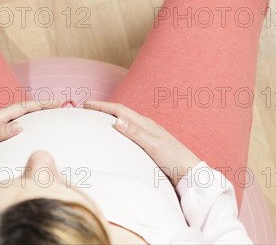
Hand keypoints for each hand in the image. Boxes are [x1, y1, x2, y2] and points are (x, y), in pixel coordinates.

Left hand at [0, 100, 60, 171]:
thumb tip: (20, 126)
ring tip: (49, 118)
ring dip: (34, 116)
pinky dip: (25, 127)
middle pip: (23, 110)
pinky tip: (28, 133)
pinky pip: (13, 129)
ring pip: (19, 119)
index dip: (41, 104)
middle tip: (59, 107)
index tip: (57, 102)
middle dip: (41, 107)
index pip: (23, 107)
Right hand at [84, 100, 201, 186]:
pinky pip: (129, 130)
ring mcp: (148, 134)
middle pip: (121, 112)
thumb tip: (116, 120)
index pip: (120, 110)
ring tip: (97, 119)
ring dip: (110, 117)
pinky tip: (116, 135)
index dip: (102, 106)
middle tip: (87, 108)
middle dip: (103, 109)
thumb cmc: (173, 159)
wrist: (189, 172)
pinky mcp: (149, 144)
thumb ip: (135, 133)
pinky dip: (118, 128)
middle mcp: (146, 126)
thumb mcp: (153, 146)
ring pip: (125, 121)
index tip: (86, 104)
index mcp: (145, 123)